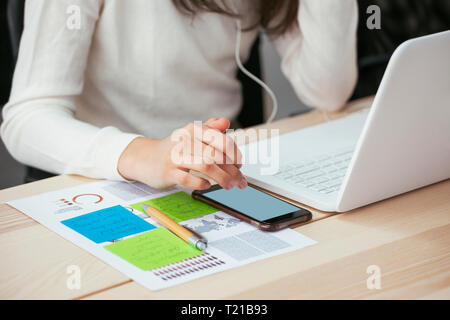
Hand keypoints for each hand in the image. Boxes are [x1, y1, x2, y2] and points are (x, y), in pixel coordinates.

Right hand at [117, 118, 246, 190]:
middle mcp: (185, 141)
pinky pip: (188, 179)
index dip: (235, 154)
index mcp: (194, 130)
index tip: (240, 165)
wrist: (145, 158)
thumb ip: (210, 128)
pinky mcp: (168, 172)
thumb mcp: (191, 135)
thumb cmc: (174, 149)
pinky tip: (207, 185)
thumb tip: (226, 122)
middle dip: (232, 170)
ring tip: (228, 185)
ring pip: (206, 166)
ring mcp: (175, 157)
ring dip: (222, 178)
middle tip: (238, 180)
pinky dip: (201, 184)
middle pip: (216, 155)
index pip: (222, 140)